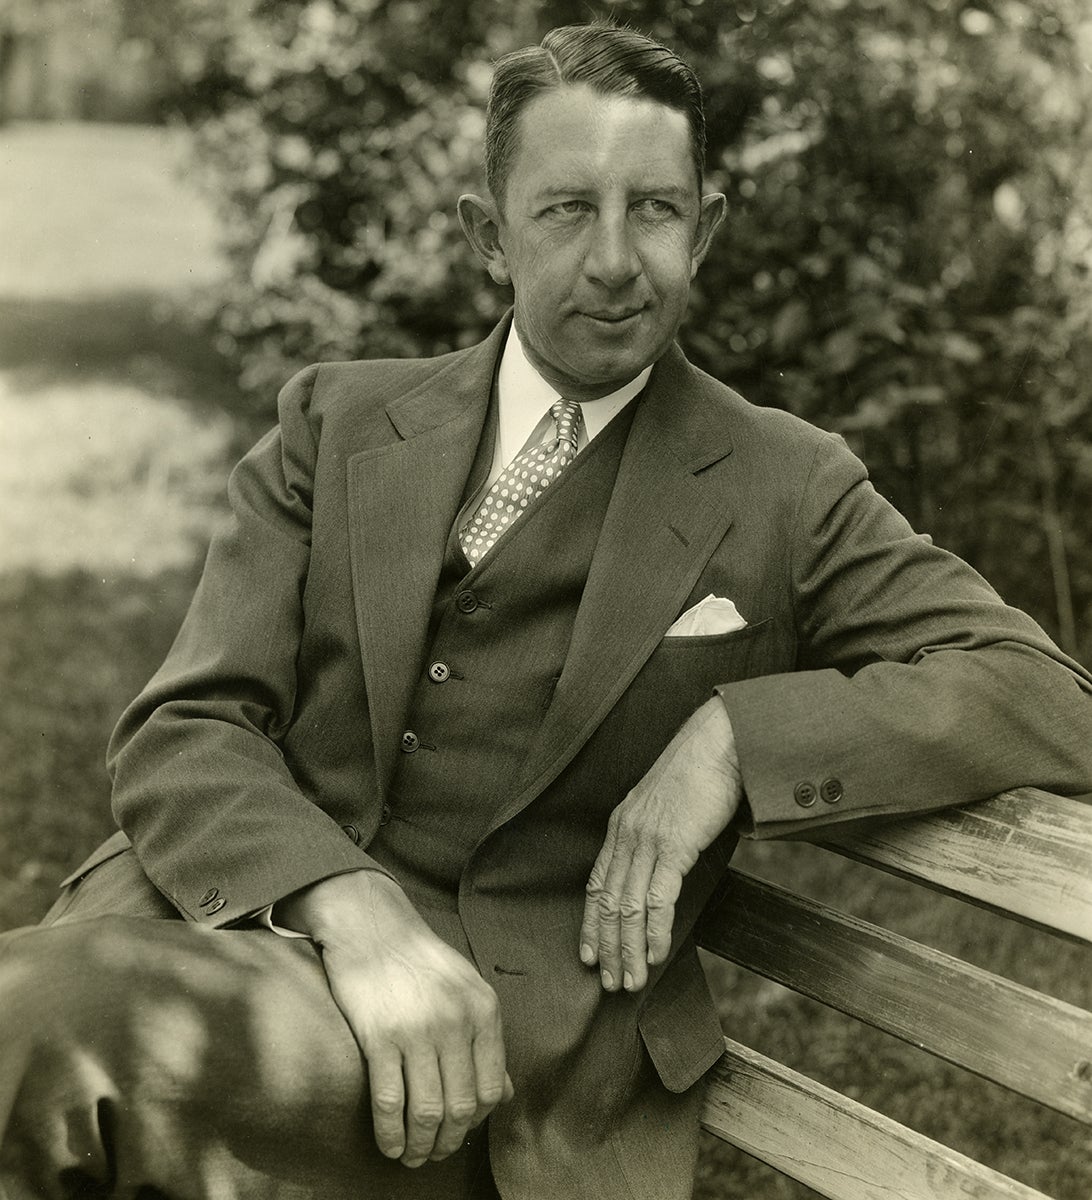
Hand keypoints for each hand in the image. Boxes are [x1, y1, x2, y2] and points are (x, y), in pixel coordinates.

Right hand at [277, 870, 512, 1167]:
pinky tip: (388, 1144)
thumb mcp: (466, 988)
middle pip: (460, 1108)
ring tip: (411, 1155)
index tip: (459, 1130)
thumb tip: (503, 1094)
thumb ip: (485, 1039)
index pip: (491, 1088)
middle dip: (447, 1142)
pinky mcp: (380, 1036)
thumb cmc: (419, 958)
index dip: (475, 1121)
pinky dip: (390, 1134)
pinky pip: (389, 1102)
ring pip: (427, 1112)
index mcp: (483, 1010)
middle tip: (434, 1154)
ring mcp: (418, 1030)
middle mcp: (456, 1022)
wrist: (371, 924)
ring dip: (420, 1147)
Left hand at [579, 697, 741, 992]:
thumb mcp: (666, 806)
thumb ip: (658, 836)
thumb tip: (662, 867)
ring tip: (632, 980)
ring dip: (630, 949)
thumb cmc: (700, 772)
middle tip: (610, 984)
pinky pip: (657, 898)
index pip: (597, 885)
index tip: (588, 955)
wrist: (720, 742)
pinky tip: (657, 953)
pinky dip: (655, 931)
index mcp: (621, 826)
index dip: (591, 923)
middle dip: (608, 947)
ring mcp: (648, 840)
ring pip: (628, 907)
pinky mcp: (673, 845)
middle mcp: (626, 834)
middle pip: (607, 903)